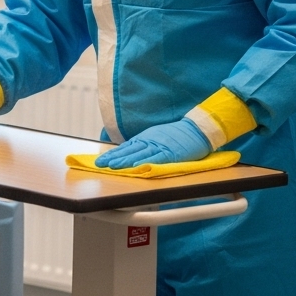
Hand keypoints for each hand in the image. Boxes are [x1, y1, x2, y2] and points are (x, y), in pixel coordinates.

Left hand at [94, 119, 210, 168]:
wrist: (196, 129)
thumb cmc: (176, 135)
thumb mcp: (155, 136)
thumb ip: (143, 145)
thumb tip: (129, 153)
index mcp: (145, 138)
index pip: (125, 148)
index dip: (112, 154)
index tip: (100, 161)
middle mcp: (149, 141)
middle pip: (128, 151)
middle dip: (113, 158)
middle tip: (100, 164)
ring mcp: (159, 147)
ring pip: (139, 154)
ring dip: (125, 161)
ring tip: (112, 166)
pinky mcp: (170, 153)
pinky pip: (156, 159)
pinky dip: (145, 162)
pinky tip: (136, 166)